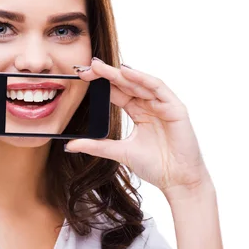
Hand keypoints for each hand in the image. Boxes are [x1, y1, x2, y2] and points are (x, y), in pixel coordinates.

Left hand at [65, 59, 211, 200]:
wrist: (178, 181)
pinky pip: (158, 88)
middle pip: (126, 83)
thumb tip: (70, 145)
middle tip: (87, 67)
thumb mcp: (119, 152)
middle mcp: (150, 105)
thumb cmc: (156, 166)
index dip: (100, 83)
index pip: (117, 91)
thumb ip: (96, 146)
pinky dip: (142, 78)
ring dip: (120, 73)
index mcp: (138, 112)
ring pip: (140, 82)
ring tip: (101, 67)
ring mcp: (163, 105)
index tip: (81, 76)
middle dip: (106, 74)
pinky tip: (127, 72)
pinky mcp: (175, 108)